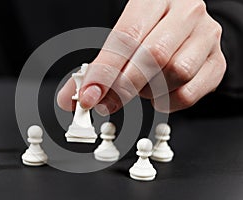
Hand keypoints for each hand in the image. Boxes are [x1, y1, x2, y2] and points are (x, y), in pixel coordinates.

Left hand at [57, 0, 225, 113]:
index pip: (126, 36)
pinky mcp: (217, 63)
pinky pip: (188, 93)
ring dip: (150, 90)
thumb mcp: (122, 39)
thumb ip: (97, 68)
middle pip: (153, 55)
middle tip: (108, 101)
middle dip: (124, 86)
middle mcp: (185, 13)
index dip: (105, 70)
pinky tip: (159, 93)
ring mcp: (206, 37)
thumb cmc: (150, 33)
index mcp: (154, 0)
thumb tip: (71, 99)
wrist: (185, 29)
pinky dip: (167, 102)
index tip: (89, 96)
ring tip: (143, 85)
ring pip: (174, 74)